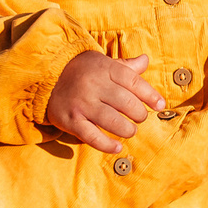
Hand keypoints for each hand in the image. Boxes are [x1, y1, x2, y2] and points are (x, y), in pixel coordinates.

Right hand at [46, 52, 162, 151]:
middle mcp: (94, 86)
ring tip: (130, 131)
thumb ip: (125, 66)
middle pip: (125, 102)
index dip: (150, 95)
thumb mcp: (103, 63)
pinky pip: (91, 136)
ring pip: (111, 121)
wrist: (47, 75)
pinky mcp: (70, 120)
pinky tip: (117, 147)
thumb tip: (145, 60)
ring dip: (126, 129)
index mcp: (105, 69)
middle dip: (139, 114)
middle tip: (140, 118)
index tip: (160, 105)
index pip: (133, 82)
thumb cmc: (83, 71)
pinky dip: (106, 144)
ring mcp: (81, 104)